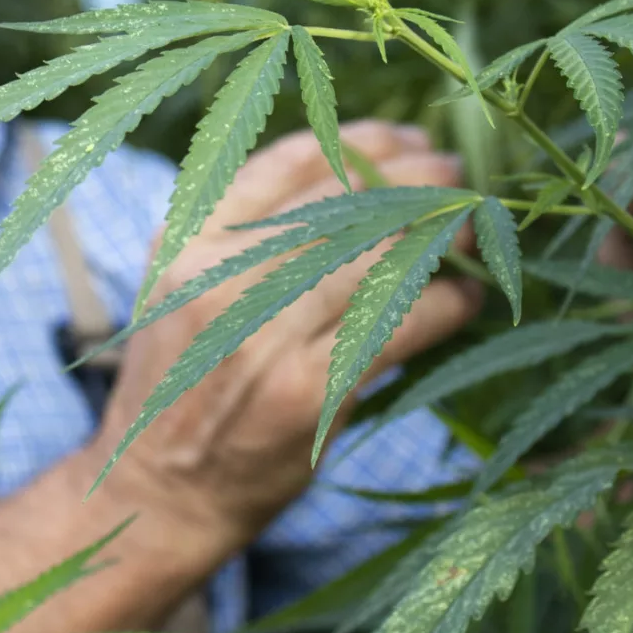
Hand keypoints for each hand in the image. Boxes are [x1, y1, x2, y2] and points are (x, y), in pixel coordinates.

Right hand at [97, 121, 482, 554]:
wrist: (159, 493)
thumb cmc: (184, 386)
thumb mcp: (181, 290)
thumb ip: (242, 236)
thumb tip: (354, 177)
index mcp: (186, 242)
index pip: (285, 163)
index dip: (356, 142)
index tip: (401, 139)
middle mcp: (220, 278)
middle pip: (339, 200)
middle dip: (410, 176)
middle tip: (453, 169)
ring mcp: (264, 333)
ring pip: (375, 254)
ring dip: (438, 228)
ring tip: (472, 219)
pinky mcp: (309, 390)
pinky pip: (398, 325)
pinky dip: (445, 303)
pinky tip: (466, 295)